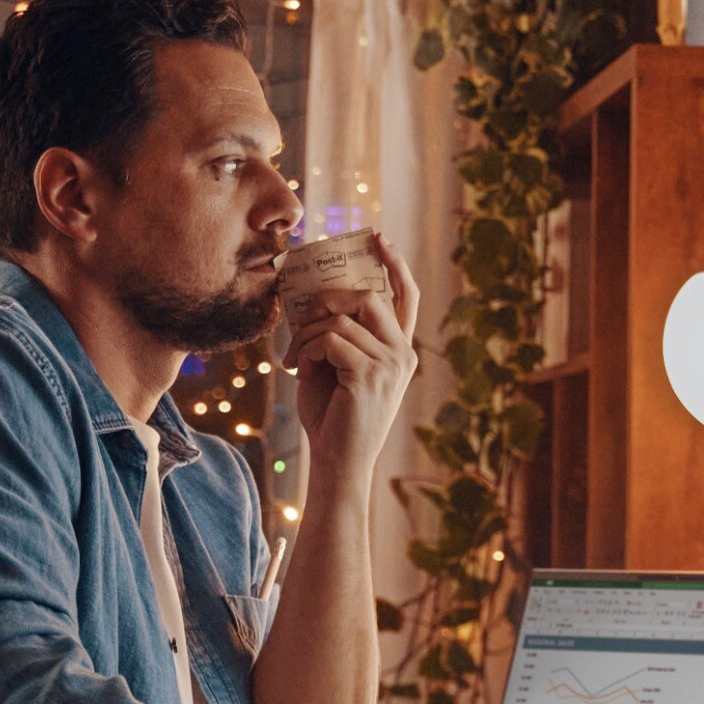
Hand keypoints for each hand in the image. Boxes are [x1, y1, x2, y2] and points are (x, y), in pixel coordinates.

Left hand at [291, 237, 421, 476]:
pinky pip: (330, 338)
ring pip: (342, 317)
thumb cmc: (332, 418)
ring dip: (307, 332)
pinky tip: (301, 369)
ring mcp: (390, 364)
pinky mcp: (369, 375)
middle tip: (303, 316)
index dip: (395, 265)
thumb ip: (336, 333)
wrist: (337, 464)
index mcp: (399, 351)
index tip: (379, 239)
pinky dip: (307, 348)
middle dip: (327, 298)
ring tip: (297, 357)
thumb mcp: (335, 366)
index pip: (407, 297)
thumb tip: (313, 297)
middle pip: (367, 297)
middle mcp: (402, 354)